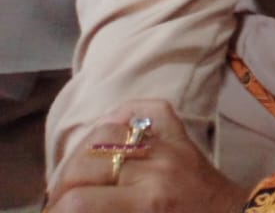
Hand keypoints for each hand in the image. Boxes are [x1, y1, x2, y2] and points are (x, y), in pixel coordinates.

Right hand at [48, 101, 247, 212]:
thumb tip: (68, 208)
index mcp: (148, 202)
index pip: (79, 201)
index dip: (56, 212)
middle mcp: (157, 167)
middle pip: (85, 162)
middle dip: (62, 185)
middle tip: (60, 201)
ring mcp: (171, 145)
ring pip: (106, 131)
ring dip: (82, 154)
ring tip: (78, 176)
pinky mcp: (182, 133)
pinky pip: (148, 108)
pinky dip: (123, 116)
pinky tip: (108, 136)